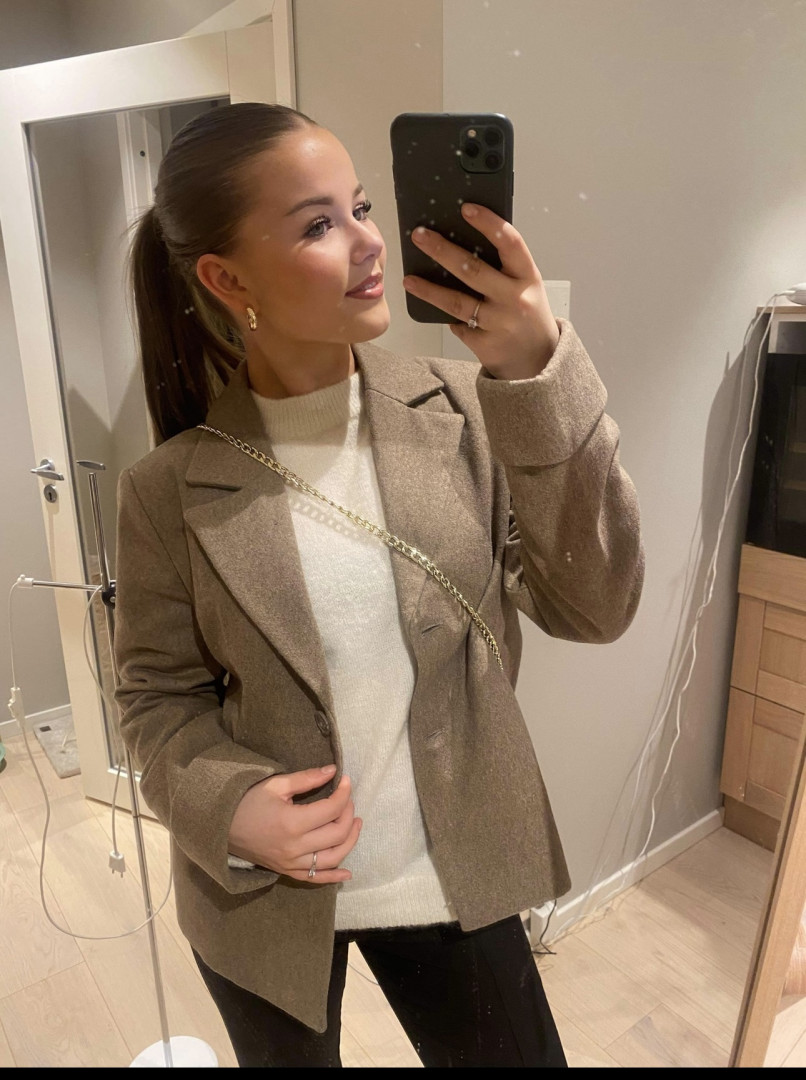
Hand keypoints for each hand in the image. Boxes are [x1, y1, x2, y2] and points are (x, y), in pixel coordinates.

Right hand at [228, 765, 361, 883]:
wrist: (221, 827)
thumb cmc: (247, 802)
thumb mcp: (276, 785)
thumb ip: (306, 778)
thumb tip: (333, 771)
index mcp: (292, 822)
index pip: (331, 809)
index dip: (344, 793)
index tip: (346, 780)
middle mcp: (295, 847)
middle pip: (337, 833)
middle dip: (349, 814)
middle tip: (348, 800)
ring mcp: (291, 863)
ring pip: (332, 858)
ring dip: (350, 841)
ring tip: (356, 824)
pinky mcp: (287, 871)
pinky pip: (315, 879)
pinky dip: (334, 877)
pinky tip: (348, 873)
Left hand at [402, 203, 559, 378]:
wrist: (538, 361)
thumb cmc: (527, 314)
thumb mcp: (526, 286)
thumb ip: (504, 268)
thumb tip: (461, 242)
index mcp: (528, 277)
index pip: (510, 242)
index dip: (488, 223)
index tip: (466, 208)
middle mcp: (515, 299)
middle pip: (473, 270)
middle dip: (443, 250)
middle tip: (419, 235)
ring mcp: (499, 323)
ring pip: (457, 302)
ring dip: (429, 290)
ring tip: (408, 280)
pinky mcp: (485, 344)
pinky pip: (458, 325)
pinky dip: (448, 317)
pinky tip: (439, 310)